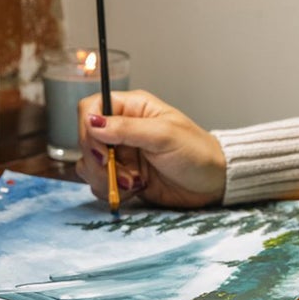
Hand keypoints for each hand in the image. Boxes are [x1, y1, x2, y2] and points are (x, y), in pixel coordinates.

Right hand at [76, 89, 226, 208]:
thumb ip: (127, 129)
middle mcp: (121, 129)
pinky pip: (100, 183)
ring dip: (106, 179)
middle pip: (85, 141)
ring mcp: (120, 154)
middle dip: (99, 163)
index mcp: (132, 109)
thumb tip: (92, 122)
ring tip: (135, 183)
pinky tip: (135, 190)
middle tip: (126, 175)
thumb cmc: (197, 153)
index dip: (88, 129)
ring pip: (89, 165)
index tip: (101, 151)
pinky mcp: (122, 177)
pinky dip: (112, 191)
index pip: (90, 108)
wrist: (213, 184)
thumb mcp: (164, 136)